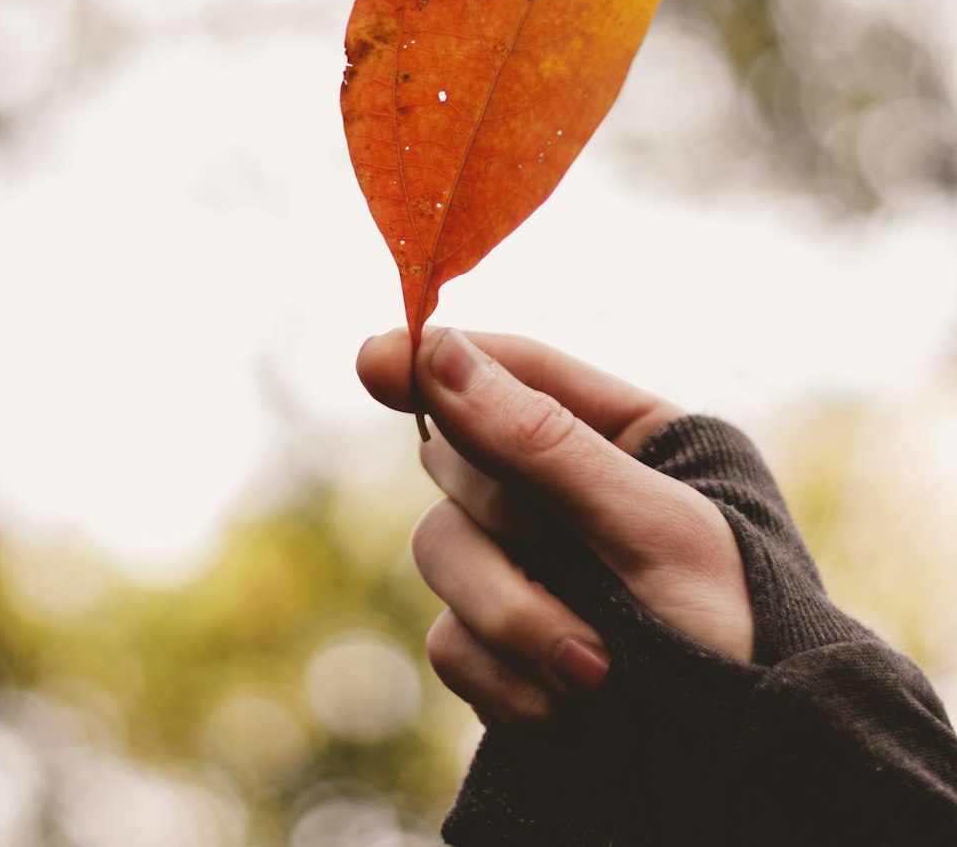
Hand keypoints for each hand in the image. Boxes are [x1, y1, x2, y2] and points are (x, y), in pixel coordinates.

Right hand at [357, 327, 753, 727]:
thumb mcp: (652, 525)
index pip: (516, 372)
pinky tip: (570, 705)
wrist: (750, 770)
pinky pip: (448, 641)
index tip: (373, 358)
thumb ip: (543, 442)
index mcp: (622, 434)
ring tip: (592, 668)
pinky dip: (503, 676)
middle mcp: (564, 493)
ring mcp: (530, 568)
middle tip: (568, 568)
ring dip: (509, 614)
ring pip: (441, 551)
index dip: (441, 360)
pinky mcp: (504, 648)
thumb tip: (439, 352)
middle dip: (503, 525)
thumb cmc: (734, 632)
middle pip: (457, 462)